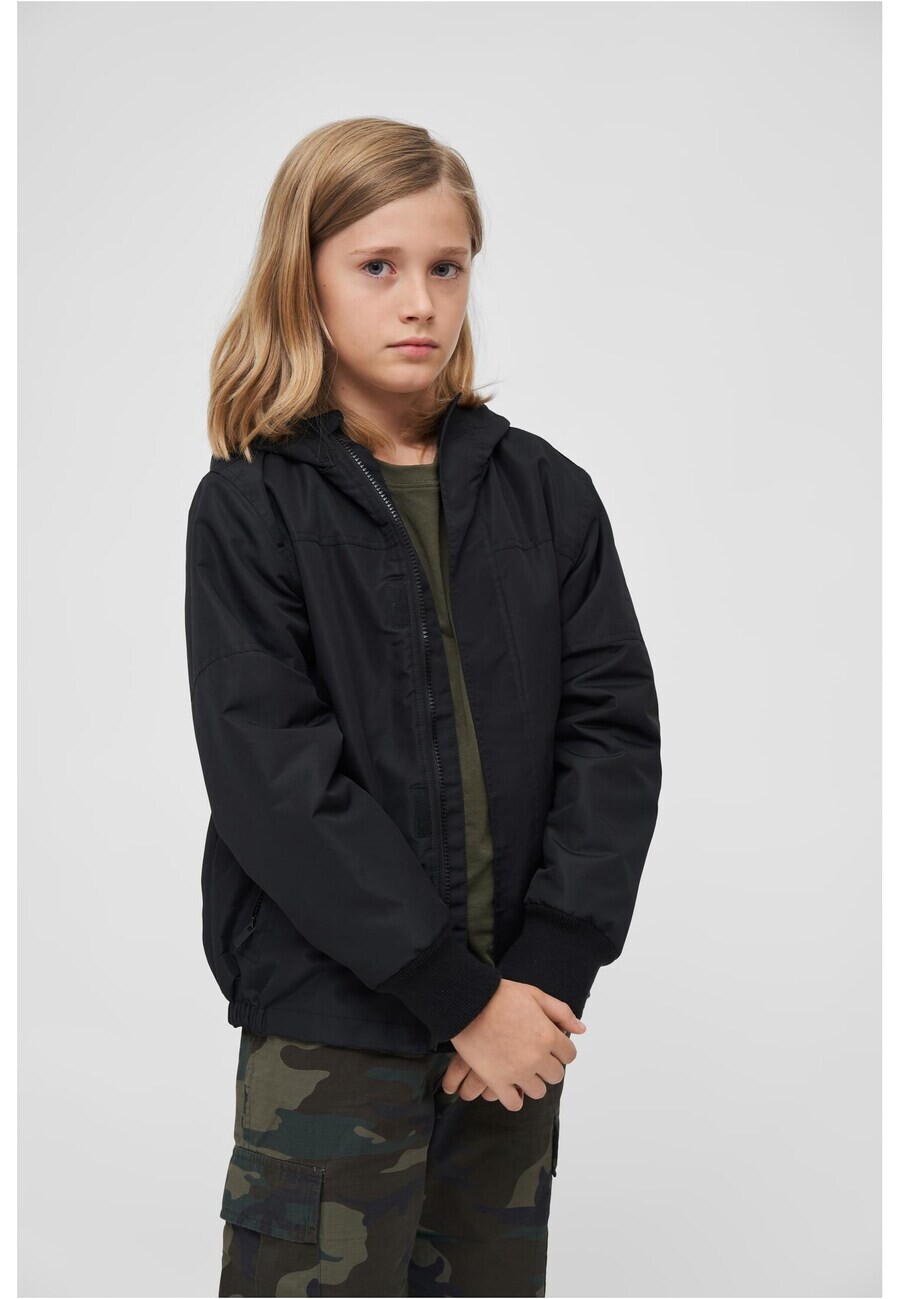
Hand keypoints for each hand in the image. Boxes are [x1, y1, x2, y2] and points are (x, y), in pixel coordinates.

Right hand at [449, 978, 585, 1111]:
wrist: (468, 1003)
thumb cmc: (501, 995)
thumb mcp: (535, 995)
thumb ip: (561, 1012)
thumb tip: (581, 1029)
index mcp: (549, 1036)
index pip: (569, 1055)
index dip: (560, 1049)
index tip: (549, 1045)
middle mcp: (537, 1058)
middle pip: (555, 1075)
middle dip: (547, 1066)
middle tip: (533, 1055)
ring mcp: (517, 1072)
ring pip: (538, 1091)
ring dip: (532, 1081)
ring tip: (520, 1069)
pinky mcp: (497, 1082)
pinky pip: (514, 1103)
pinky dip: (514, 1097)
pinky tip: (509, 1086)